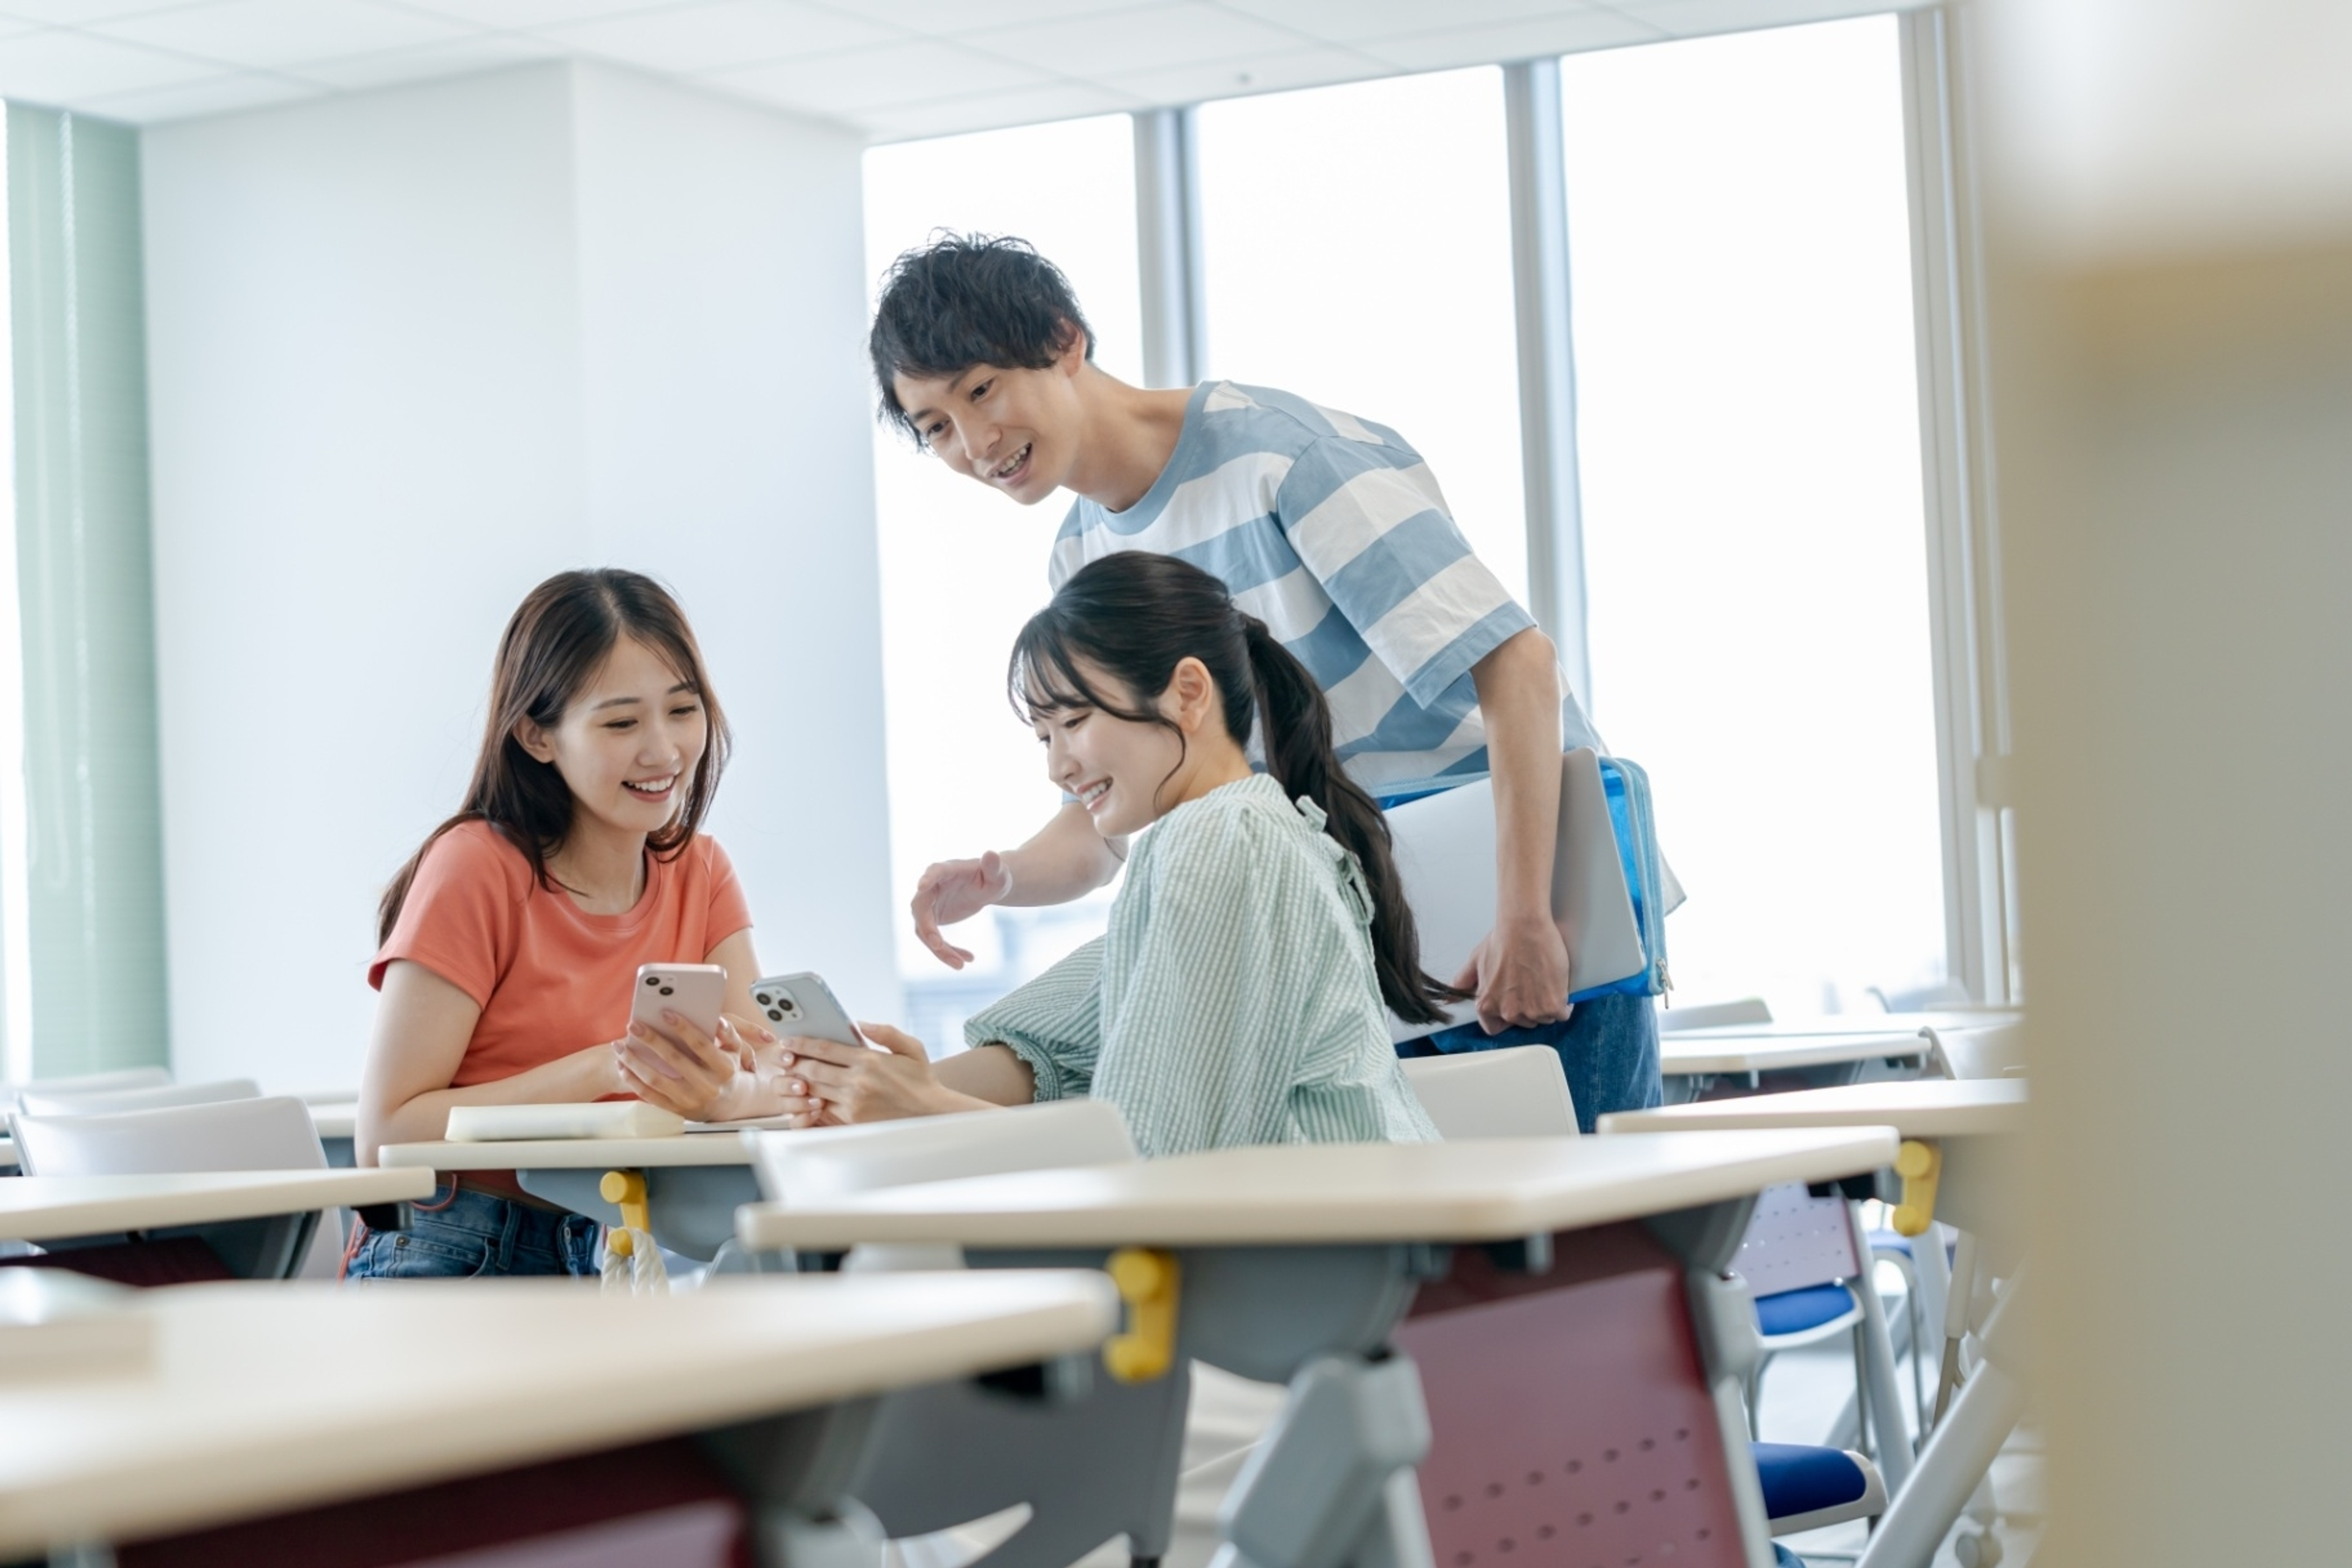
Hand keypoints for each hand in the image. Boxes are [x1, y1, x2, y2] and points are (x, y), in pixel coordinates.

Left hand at [614, 1007, 741, 1117]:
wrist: (727, 1104)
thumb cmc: (726, 1069)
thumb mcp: (735, 1050)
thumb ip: (728, 1033)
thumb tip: (717, 1020)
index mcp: (723, 1068)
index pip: (701, 1045)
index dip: (683, 1028)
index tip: (665, 1013)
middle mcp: (707, 1086)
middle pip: (674, 1059)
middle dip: (651, 1040)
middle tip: (633, 1025)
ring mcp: (690, 1100)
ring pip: (656, 1079)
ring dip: (634, 1061)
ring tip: (619, 1046)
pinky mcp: (676, 1110)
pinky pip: (648, 1095)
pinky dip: (632, 1080)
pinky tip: (622, 1065)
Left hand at [780, 1023, 948, 1124]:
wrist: (931, 1114)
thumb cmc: (921, 1080)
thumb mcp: (911, 1047)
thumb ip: (886, 1031)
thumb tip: (860, 1024)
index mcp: (869, 1060)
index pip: (825, 1049)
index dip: (802, 1043)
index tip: (790, 1040)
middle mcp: (857, 1081)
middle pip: (812, 1069)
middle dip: (795, 1062)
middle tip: (786, 1058)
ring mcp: (853, 1102)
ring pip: (814, 1089)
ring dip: (801, 1082)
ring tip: (794, 1075)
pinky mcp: (852, 1119)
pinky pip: (823, 1108)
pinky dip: (813, 1101)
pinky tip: (810, 1095)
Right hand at [909, 852, 1012, 969]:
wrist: (988, 886)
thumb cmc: (994, 877)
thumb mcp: (998, 875)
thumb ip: (994, 866)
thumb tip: (992, 854)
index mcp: (947, 870)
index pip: (934, 872)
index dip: (927, 878)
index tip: (921, 886)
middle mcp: (932, 886)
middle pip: (921, 908)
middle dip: (927, 928)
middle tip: (938, 946)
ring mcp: (930, 903)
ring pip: (924, 929)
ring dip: (939, 949)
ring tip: (960, 964)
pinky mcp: (932, 918)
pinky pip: (934, 939)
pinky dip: (948, 951)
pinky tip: (968, 959)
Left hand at [1453, 915, 1573, 1034]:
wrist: (1525, 926)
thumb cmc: (1502, 939)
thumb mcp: (1475, 961)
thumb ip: (1462, 982)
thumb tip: (1449, 999)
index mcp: (1487, 1005)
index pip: (1495, 1028)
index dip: (1505, 1017)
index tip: (1514, 1004)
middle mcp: (1508, 1012)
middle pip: (1524, 1022)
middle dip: (1529, 1006)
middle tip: (1531, 984)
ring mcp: (1532, 1011)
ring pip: (1544, 1018)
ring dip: (1546, 1004)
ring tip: (1543, 981)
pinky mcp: (1553, 1005)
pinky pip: (1562, 1013)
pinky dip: (1564, 1003)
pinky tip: (1558, 986)